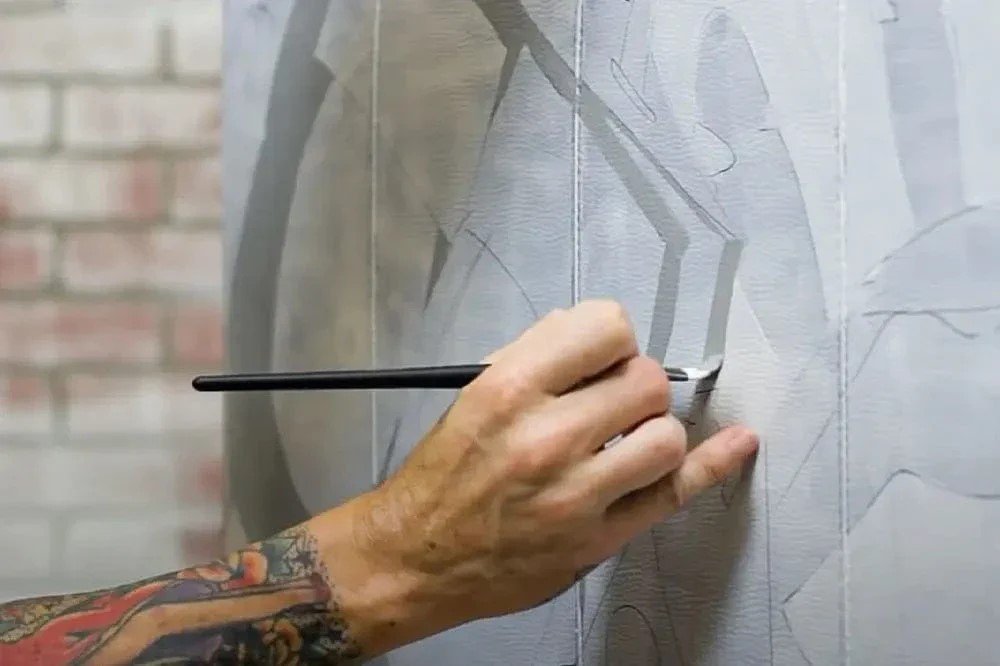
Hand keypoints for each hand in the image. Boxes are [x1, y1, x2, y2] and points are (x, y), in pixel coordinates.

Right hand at [313, 300, 758, 655]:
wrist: (417, 557)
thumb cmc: (441, 477)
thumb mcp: (471, 396)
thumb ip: (533, 358)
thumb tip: (589, 331)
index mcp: (509, 390)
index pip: (606, 328)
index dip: (611, 337)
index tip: (604, 353)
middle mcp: (546, 438)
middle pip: (645, 379)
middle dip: (634, 382)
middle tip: (611, 400)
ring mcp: (577, 494)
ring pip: (666, 434)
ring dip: (652, 428)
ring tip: (623, 439)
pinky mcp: (597, 539)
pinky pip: (673, 493)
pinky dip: (713, 464)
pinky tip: (739, 443)